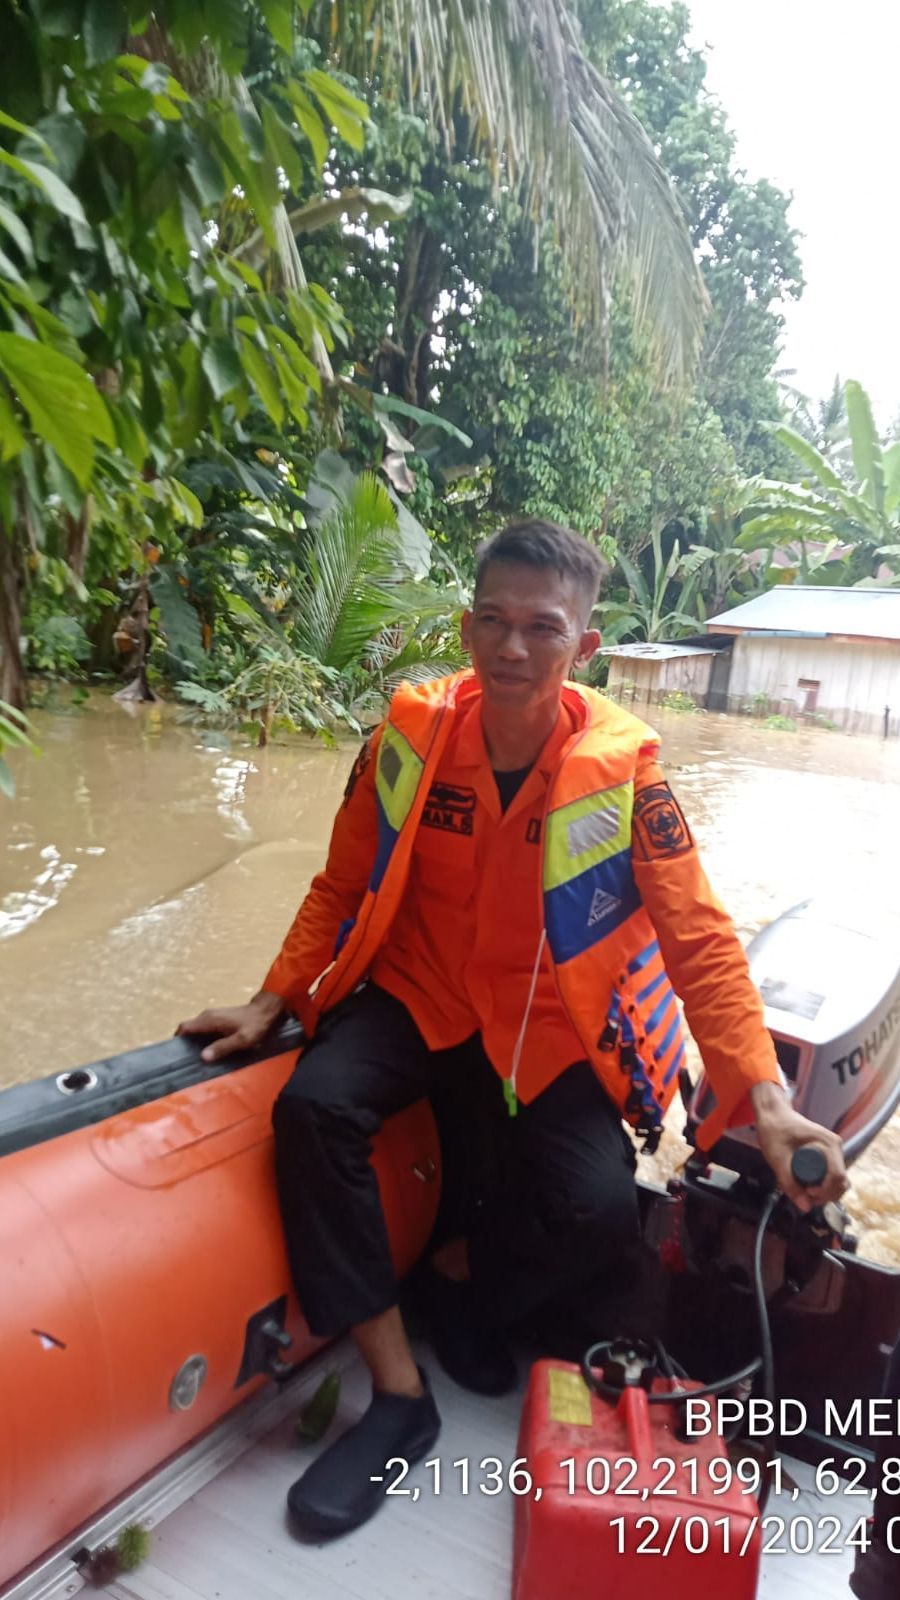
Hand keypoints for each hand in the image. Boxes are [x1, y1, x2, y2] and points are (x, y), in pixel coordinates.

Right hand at [175, 991, 283, 1063]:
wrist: (265, 1010)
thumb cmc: (255, 1025)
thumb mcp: (241, 1040)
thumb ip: (222, 1047)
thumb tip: (203, 1056)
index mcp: (209, 1020)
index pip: (184, 1028)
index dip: (177, 1041)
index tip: (176, 1055)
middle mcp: (207, 1016)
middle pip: (188, 1029)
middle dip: (184, 1044)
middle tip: (186, 1061)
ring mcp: (212, 1016)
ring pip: (195, 1029)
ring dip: (193, 1042)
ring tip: (196, 1059)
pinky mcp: (217, 1018)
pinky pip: (203, 1029)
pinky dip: (201, 1039)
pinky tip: (208, 1051)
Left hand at [750, 1081, 847, 1210]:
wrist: (772, 1112)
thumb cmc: (774, 1129)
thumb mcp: (777, 1157)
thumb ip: (789, 1182)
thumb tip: (805, 1208)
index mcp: (829, 1144)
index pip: (837, 1177)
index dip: (825, 1192)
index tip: (806, 1194)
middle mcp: (835, 1147)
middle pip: (841, 1182)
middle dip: (825, 1195)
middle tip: (804, 1197)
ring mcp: (832, 1151)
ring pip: (837, 1181)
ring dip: (824, 1193)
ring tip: (803, 1192)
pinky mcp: (827, 1155)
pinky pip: (830, 1176)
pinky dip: (822, 1186)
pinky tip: (805, 1187)